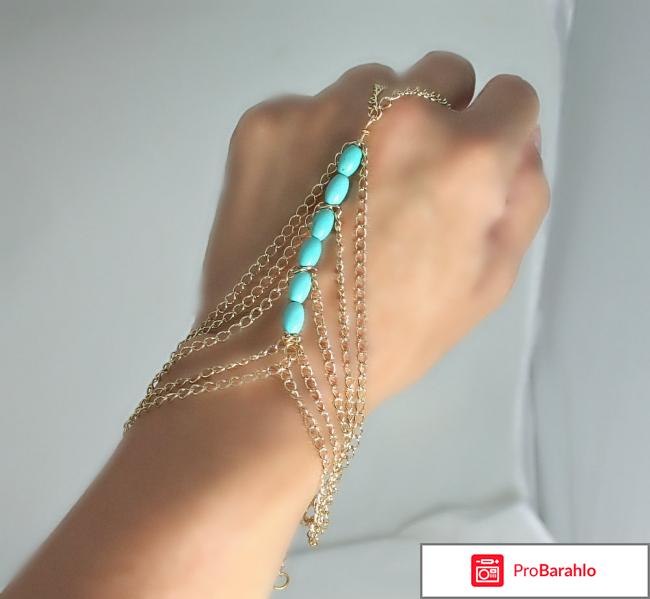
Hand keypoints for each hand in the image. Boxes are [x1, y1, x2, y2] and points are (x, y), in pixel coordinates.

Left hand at [198, 52, 547, 408]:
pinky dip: (313, 144)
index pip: (510, 95)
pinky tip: (300, 203)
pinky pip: (309, 110)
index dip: (496, 136)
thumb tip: (519, 140)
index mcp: (464, 155)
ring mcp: (321, 110)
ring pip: (371, 88)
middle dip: (438, 121)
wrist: (274, 361)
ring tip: (344, 202)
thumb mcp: (488, 282)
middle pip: (442, 76)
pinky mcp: (263, 122)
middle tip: (403, 188)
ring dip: (371, 129)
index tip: (468, 172)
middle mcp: (395, 113)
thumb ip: (523, 196)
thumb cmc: (391, 336)